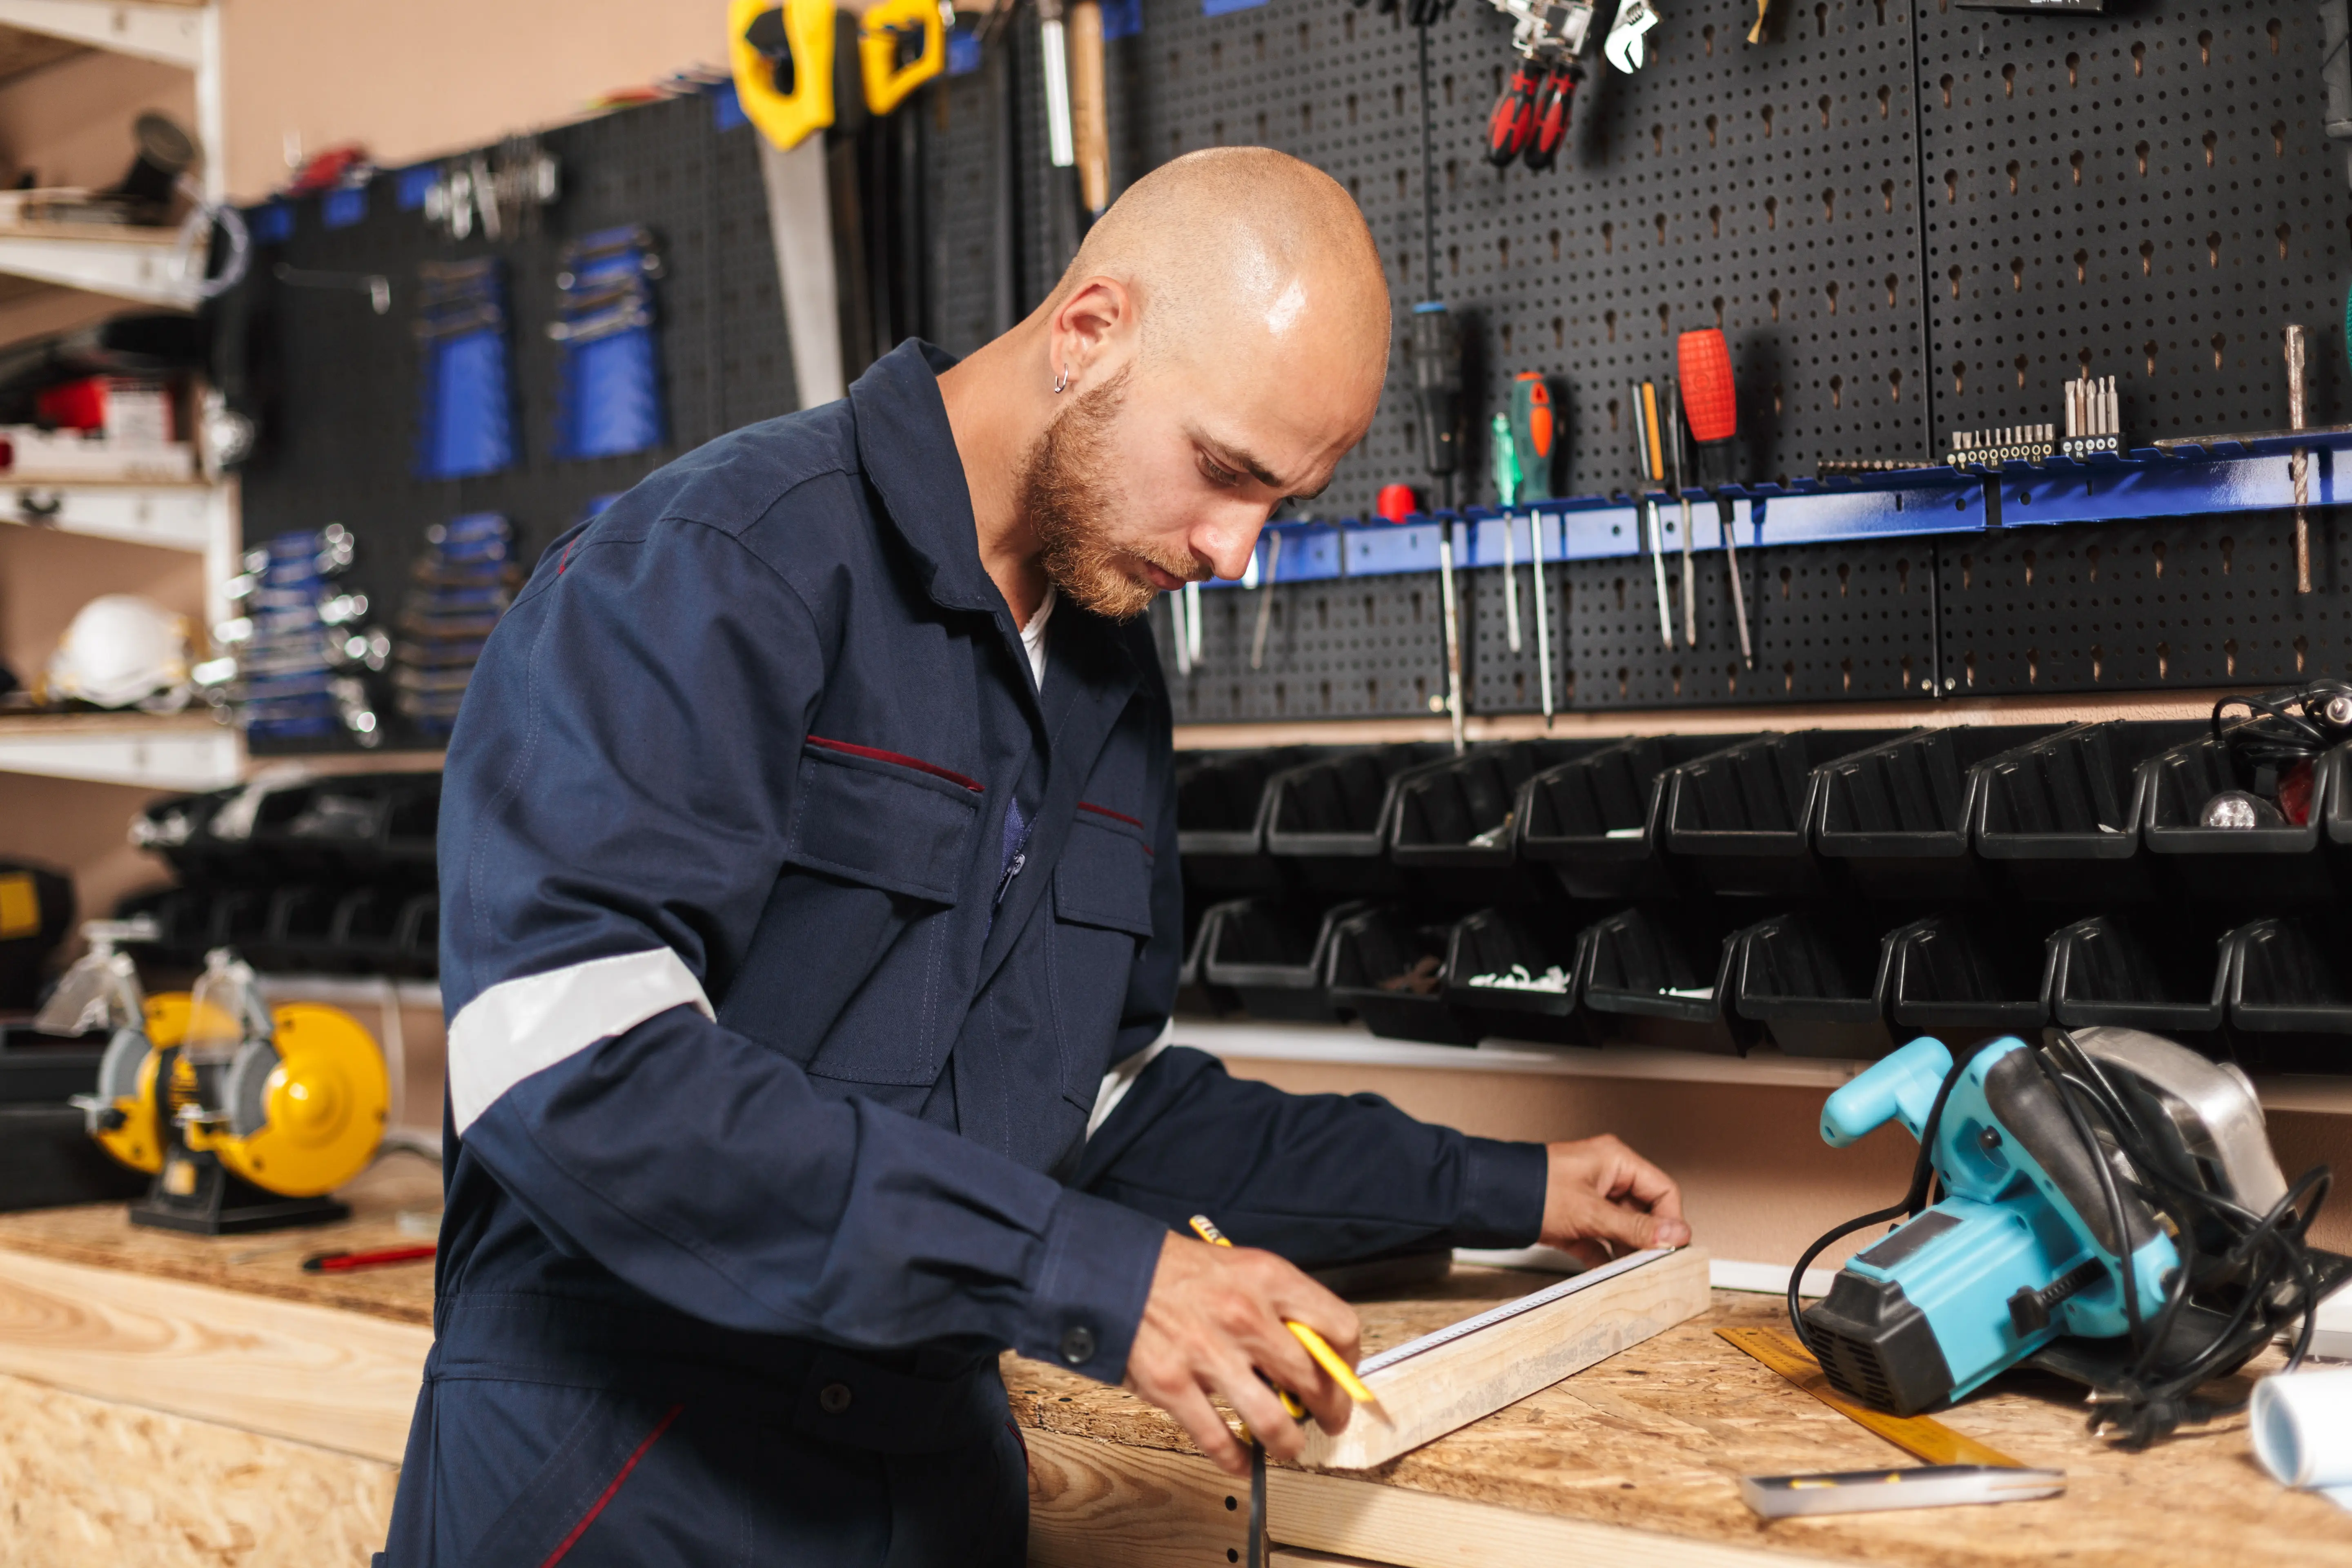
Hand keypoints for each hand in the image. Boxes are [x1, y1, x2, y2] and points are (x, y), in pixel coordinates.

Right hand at [1121, 1233, 1361, 1475]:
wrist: (1113, 1270)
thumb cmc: (1180, 1271)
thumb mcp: (1243, 1269)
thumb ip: (1279, 1305)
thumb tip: (1314, 1354)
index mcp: (1269, 1279)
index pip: (1340, 1328)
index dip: (1349, 1363)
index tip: (1343, 1378)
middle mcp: (1245, 1316)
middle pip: (1313, 1382)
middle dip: (1328, 1413)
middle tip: (1326, 1421)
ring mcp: (1208, 1353)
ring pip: (1274, 1422)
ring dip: (1289, 1443)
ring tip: (1289, 1446)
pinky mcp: (1172, 1384)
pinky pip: (1219, 1440)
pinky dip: (1237, 1460)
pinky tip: (1243, 1462)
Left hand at [1540, 1135, 1689, 1266]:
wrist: (1489, 1199)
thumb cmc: (1534, 1190)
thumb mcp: (1591, 1212)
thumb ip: (1634, 1227)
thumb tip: (1675, 1235)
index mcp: (1615, 1161)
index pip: (1661, 1190)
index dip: (1670, 1220)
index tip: (1673, 1248)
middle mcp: (1606, 1177)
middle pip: (1644, 1211)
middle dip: (1648, 1239)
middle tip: (1654, 1264)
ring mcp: (1590, 1198)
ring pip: (1622, 1228)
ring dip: (1627, 1251)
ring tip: (1633, 1272)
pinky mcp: (1575, 1220)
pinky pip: (1600, 1240)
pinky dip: (1604, 1257)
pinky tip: (1607, 1273)